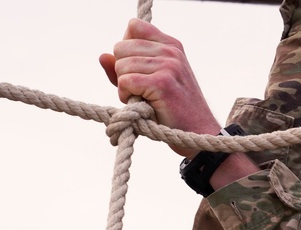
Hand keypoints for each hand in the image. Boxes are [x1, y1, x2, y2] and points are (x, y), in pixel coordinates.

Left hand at [100, 19, 220, 155]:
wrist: (198, 133)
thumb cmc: (173, 109)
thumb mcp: (151, 81)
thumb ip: (126, 67)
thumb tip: (102, 56)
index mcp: (171, 45)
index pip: (134, 26)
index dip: (126, 48)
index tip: (137, 69)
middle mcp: (170, 51)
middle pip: (120, 47)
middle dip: (123, 71)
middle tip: (140, 89)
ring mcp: (168, 65)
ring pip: (120, 66)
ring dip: (124, 87)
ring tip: (142, 98)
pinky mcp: (162, 83)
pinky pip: (125, 81)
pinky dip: (126, 96)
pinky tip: (141, 104)